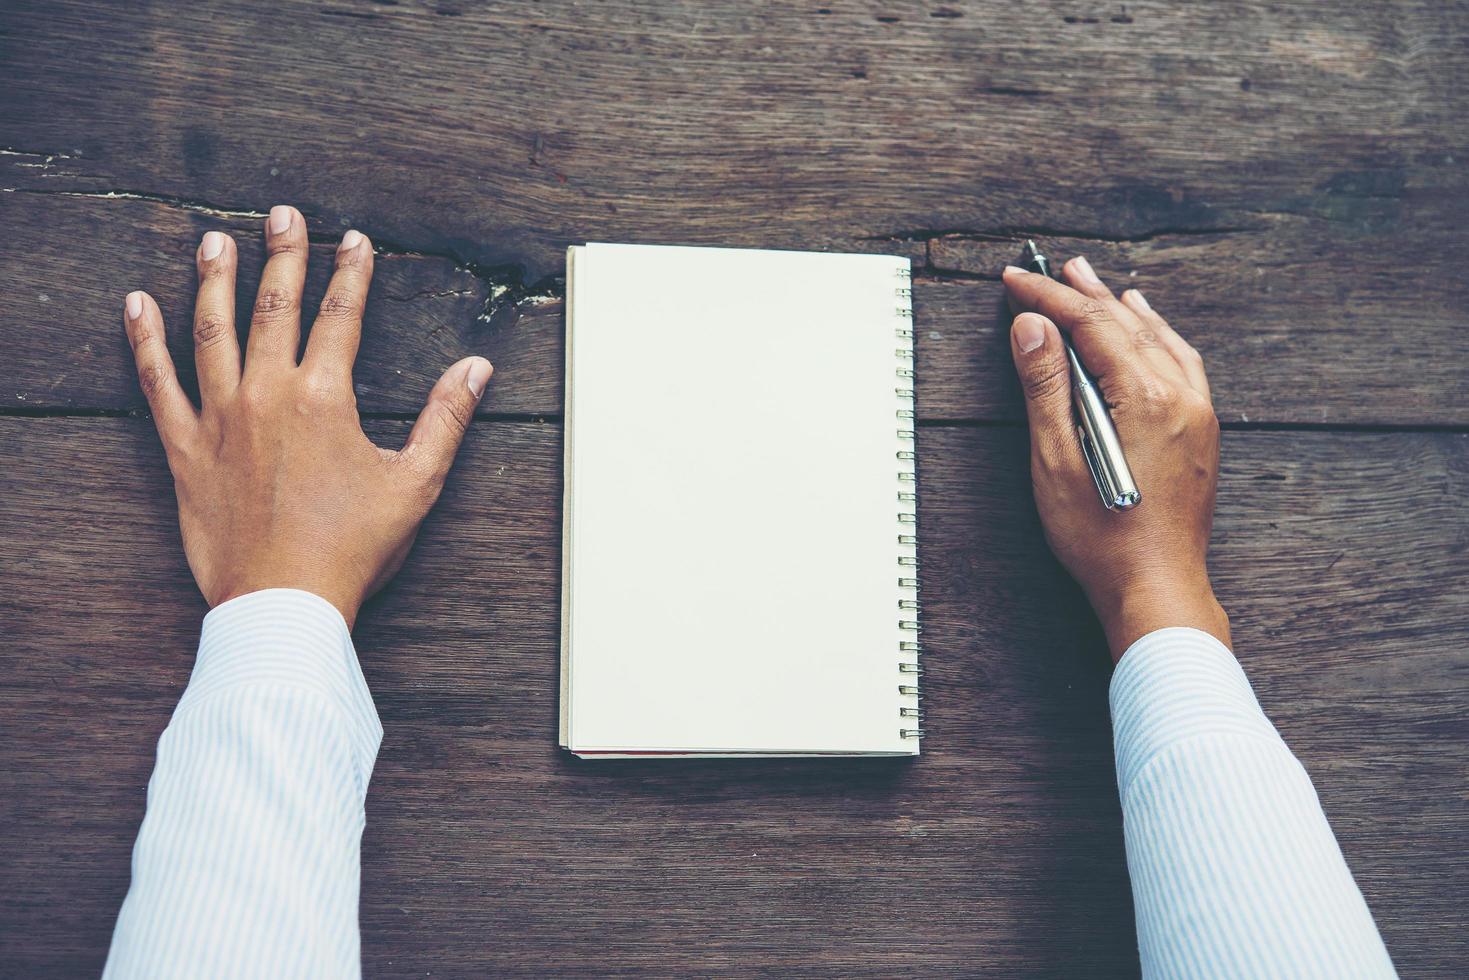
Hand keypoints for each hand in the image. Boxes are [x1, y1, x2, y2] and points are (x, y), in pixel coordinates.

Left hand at [123, 205, 492, 627]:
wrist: (284, 601)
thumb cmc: (353, 548)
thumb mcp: (416, 484)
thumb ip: (447, 419)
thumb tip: (477, 368)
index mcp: (326, 397)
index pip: (342, 316)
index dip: (350, 272)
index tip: (353, 239)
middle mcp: (269, 394)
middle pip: (274, 307)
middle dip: (282, 255)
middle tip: (281, 215)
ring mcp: (221, 418)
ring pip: (212, 330)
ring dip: (214, 279)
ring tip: (215, 240)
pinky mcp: (186, 449)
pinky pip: (157, 384)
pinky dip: (146, 342)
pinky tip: (139, 306)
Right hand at [1002, 256, 1228, 660]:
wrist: (1156, 587)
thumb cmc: (1102, 538)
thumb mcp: (1055, 460)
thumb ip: (1046, 387)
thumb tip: (1033, 328)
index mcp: (1143, 397)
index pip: (1090, 325)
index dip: (1048, 298)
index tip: (1016, 280)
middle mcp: (1180, 395)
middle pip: (1126, 324)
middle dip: (1084, 293)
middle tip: (1052, 267)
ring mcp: (1197, 413)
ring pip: (1159, 339)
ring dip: (1122, 308)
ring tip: (1096, 282)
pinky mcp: (1202, 433)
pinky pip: (1183, 362)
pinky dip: (1159, 335)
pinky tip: (1149, 326)